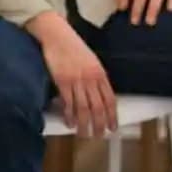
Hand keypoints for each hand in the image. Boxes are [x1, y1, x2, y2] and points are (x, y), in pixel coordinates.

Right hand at [29, 12, 115, 136]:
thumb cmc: (73, 47)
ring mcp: (76, 80)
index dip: (112, 116)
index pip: (110, 99)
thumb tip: (99, 96)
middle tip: (99, 136)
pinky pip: (68, 103)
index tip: (113, 128)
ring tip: (84, 134)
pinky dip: (69, 115)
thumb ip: (96, 77)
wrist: (57, 35)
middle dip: (100, 124)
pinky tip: (69, 123)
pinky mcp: (62, 81)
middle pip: (98, 107)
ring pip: (83, 108)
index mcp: (100, 73)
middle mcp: (90, 78)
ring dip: (84, 124)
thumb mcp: (91, 61)